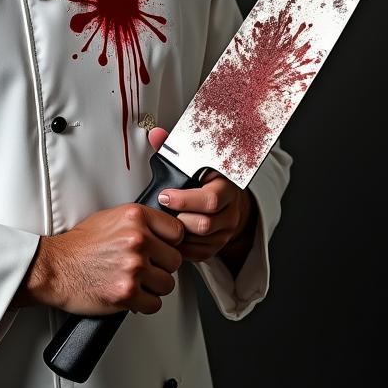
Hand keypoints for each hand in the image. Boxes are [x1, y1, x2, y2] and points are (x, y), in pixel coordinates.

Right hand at [13, 202, 184, 315]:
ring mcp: (133, 267)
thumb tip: (164, 232)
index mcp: (134, 217)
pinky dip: (144, 303)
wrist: (55, 267)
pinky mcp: (127, 293)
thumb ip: (139, 223)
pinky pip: (154, 304)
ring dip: (154, 287)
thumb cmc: (79, 246)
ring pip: (167, 284)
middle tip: (144, 268)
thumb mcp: (110, 218)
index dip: (171, 243)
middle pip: (175, 261)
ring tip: (135, 281)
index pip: (177, 232)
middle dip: (161, 267)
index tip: (164, 249)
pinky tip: (130, 294)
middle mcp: (136, 240)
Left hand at [147, 127, 257, 265]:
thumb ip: (172, 147)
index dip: (185, 200)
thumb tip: (155, 134)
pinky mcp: (218, 247)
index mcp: (227, 186)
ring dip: (178, 233)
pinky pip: (199, 253)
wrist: (227, 198)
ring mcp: (226, 231)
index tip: (165, 196)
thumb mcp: (191, 160)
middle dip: (179, 218)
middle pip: (205, 224)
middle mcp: (231, 211)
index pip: (211, 199)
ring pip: (201, 241)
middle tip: (162, 210)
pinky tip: (170, 234)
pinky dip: (181, 246)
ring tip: (163, 222)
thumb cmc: (203, 177)